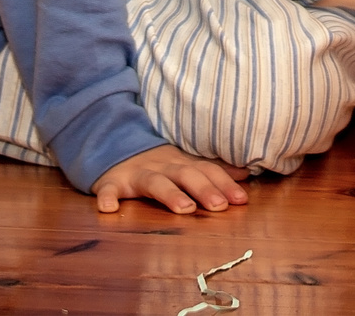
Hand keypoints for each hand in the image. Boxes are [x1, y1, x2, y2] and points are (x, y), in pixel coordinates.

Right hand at [92, 144, 251, 214]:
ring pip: (154, 182)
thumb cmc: (156, 163)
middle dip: (204, 189)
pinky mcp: (112, 182)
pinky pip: (108, 188)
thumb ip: (212, 169)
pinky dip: (107, 197)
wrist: (113, 146)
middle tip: (220, 206)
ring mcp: (136, 174)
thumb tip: (246, 173)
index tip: (241, 200)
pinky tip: (108, 208)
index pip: (206, 170)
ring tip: (184, 208)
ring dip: (169, 194)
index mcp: (181, 163)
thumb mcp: (185, 162)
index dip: (224, 183)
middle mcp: (162, 166)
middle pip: (185, 175)